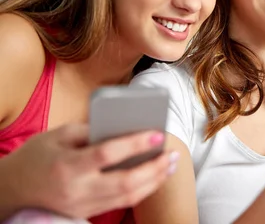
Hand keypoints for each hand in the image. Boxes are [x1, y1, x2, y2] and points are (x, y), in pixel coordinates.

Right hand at [5, 123, 177, 218]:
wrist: (13, 190)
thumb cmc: (37, 156)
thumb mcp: (58, 135)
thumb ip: (90, 130)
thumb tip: (125, 126)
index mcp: (67, 166)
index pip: (107, 154)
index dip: (135, 144)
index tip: (157, 134)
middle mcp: (77, 190)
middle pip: (124, 182)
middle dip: (154, 168)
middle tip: (173, 154)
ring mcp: (82, 205)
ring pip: (127, 197)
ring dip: (154, 181)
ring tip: (171, 164)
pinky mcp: (86, 213)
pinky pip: (121, 204)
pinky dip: (142, 190)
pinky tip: (155, 177)